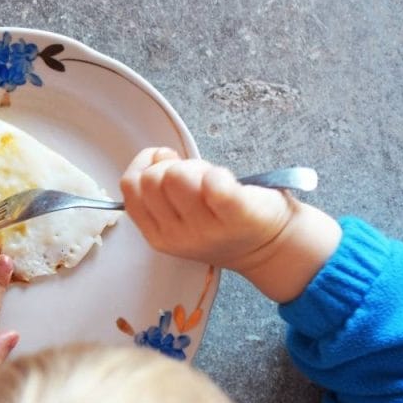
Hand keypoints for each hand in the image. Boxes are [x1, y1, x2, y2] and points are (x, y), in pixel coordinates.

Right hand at [121, 147, 340, 302]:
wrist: (271, 246)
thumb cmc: (223, 223)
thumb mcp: (179, 219)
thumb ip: (159, 193)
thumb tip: (157, 155)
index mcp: (157, 236)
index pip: (131, 187)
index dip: (144, 165)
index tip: (164, 163)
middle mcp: (177, 236)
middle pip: (151, 179)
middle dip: (169, 166)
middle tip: (193, 175)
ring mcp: (206, 229)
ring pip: (176, 176)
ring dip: (193, 167)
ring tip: (209, 177)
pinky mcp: (236, 215)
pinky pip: (213, 184)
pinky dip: (217, 173)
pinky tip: (224, 179)